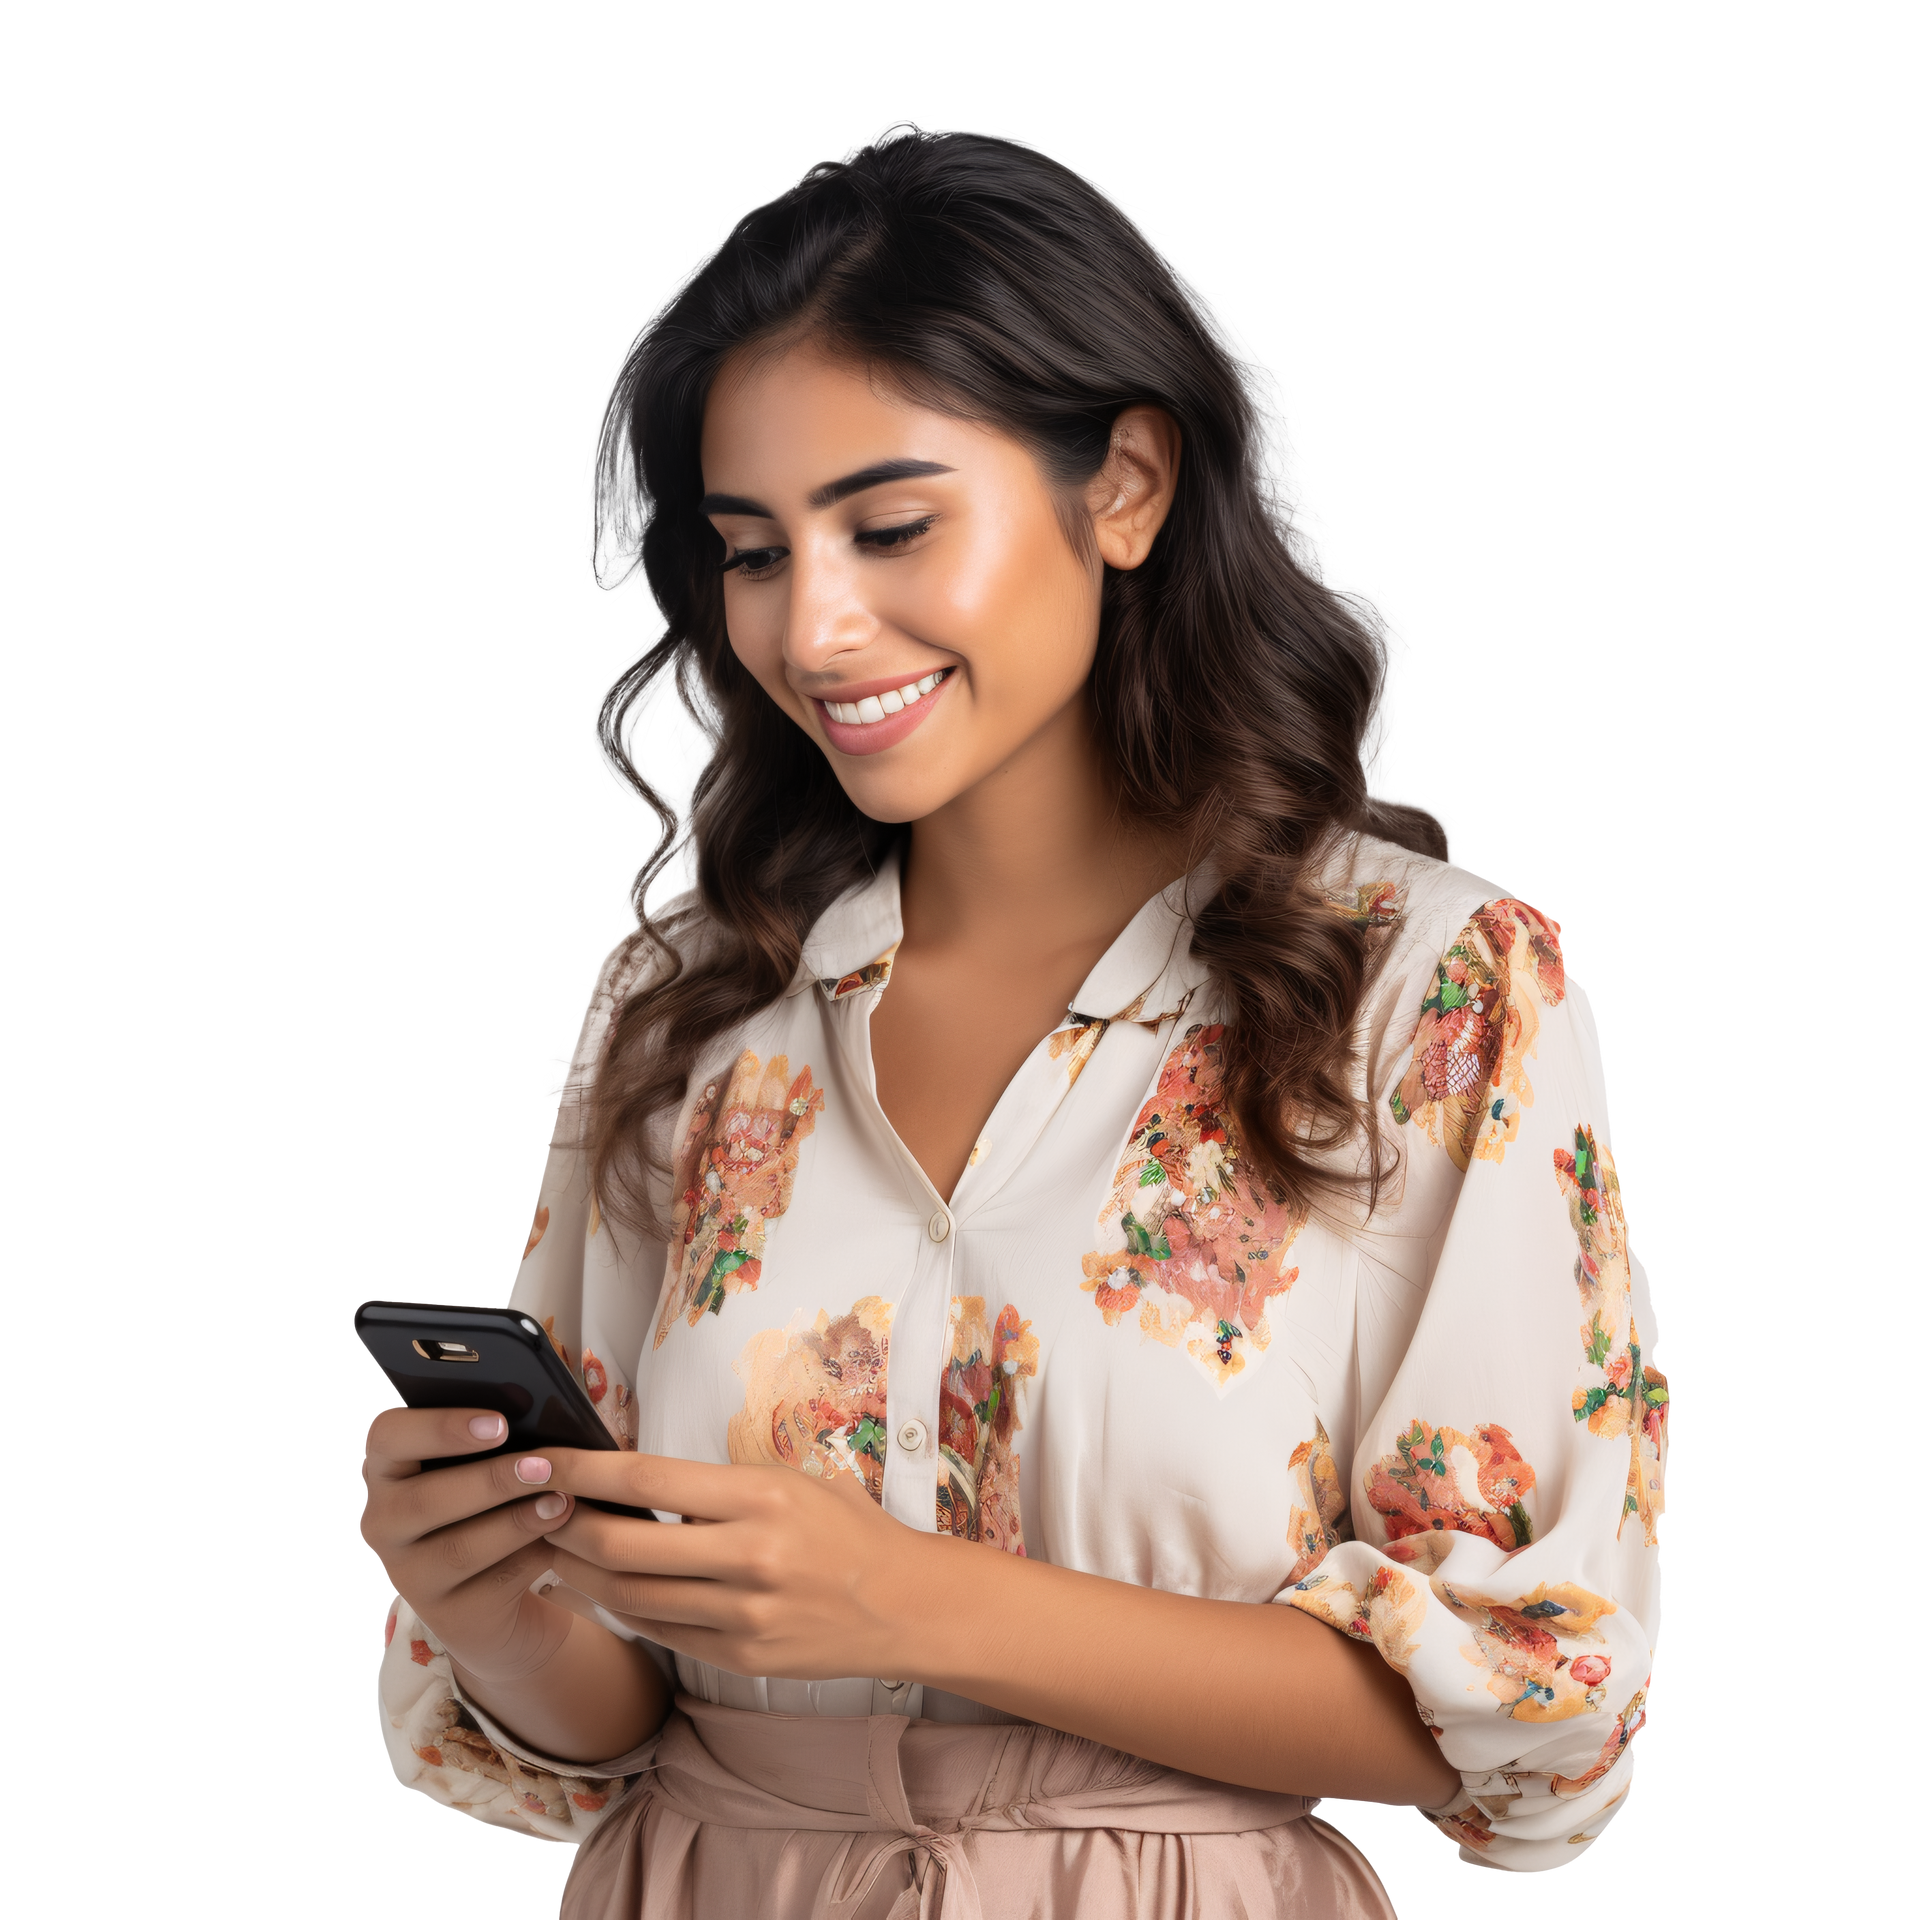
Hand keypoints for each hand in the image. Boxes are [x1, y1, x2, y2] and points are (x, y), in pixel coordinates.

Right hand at [357, 1405, 582, 1684]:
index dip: (439, 1427)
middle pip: (422, 1500)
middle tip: (544, 1466)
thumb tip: (546, 1416)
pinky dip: (531, 1558)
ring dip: (516, 1523)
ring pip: (457, 1549)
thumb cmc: (493, 1501)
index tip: (498, 1423)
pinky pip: (489, 1586)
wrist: (501, 1593)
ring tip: (562, 1503)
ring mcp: (409, 1575)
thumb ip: (500, 1441)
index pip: (387, 1437)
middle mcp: (384, 1521)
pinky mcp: (447, 1616)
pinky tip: (563, 1540)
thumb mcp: (487, 1465)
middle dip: (491, 1480)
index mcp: (387, 1467)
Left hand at [532, 1452, 946, 1682]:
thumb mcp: (791, 1482)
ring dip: (581, 1571)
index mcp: (760, 1497)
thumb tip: (633, 1478)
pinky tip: (605, 1589)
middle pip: (623, 1542)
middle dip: (565, 1524)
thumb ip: (718, 1485)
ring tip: (555, 1549)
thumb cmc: (845, 1531)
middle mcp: (748, 1555)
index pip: (649, 1477)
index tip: (547, 1459)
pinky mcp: (739, 1656)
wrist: (904, 1604)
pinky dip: (623, 1608)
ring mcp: (742, 1614)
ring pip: (630, 1594)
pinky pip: (659, 1632)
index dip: (586, 1470)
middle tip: (536, 1508)